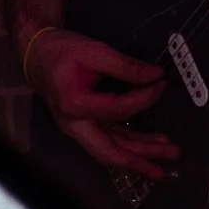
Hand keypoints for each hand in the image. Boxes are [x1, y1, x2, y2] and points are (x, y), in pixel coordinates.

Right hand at [24, 24, 180, 178]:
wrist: (37, 55)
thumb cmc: (61, 51)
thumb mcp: (94, 51)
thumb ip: (125, 66)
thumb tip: (154, 74)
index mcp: (74, 104)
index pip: (118, 110)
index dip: (143, 98)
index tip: (159, 84)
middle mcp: (74, 125)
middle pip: (110, 150)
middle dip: (142, 157)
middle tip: (171, 155)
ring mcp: (79, 129)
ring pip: (112, 150)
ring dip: (141, 154)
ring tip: (168, 153)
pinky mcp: (85, 127)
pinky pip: (110, 141)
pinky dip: (131, 144)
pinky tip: (151, 143)